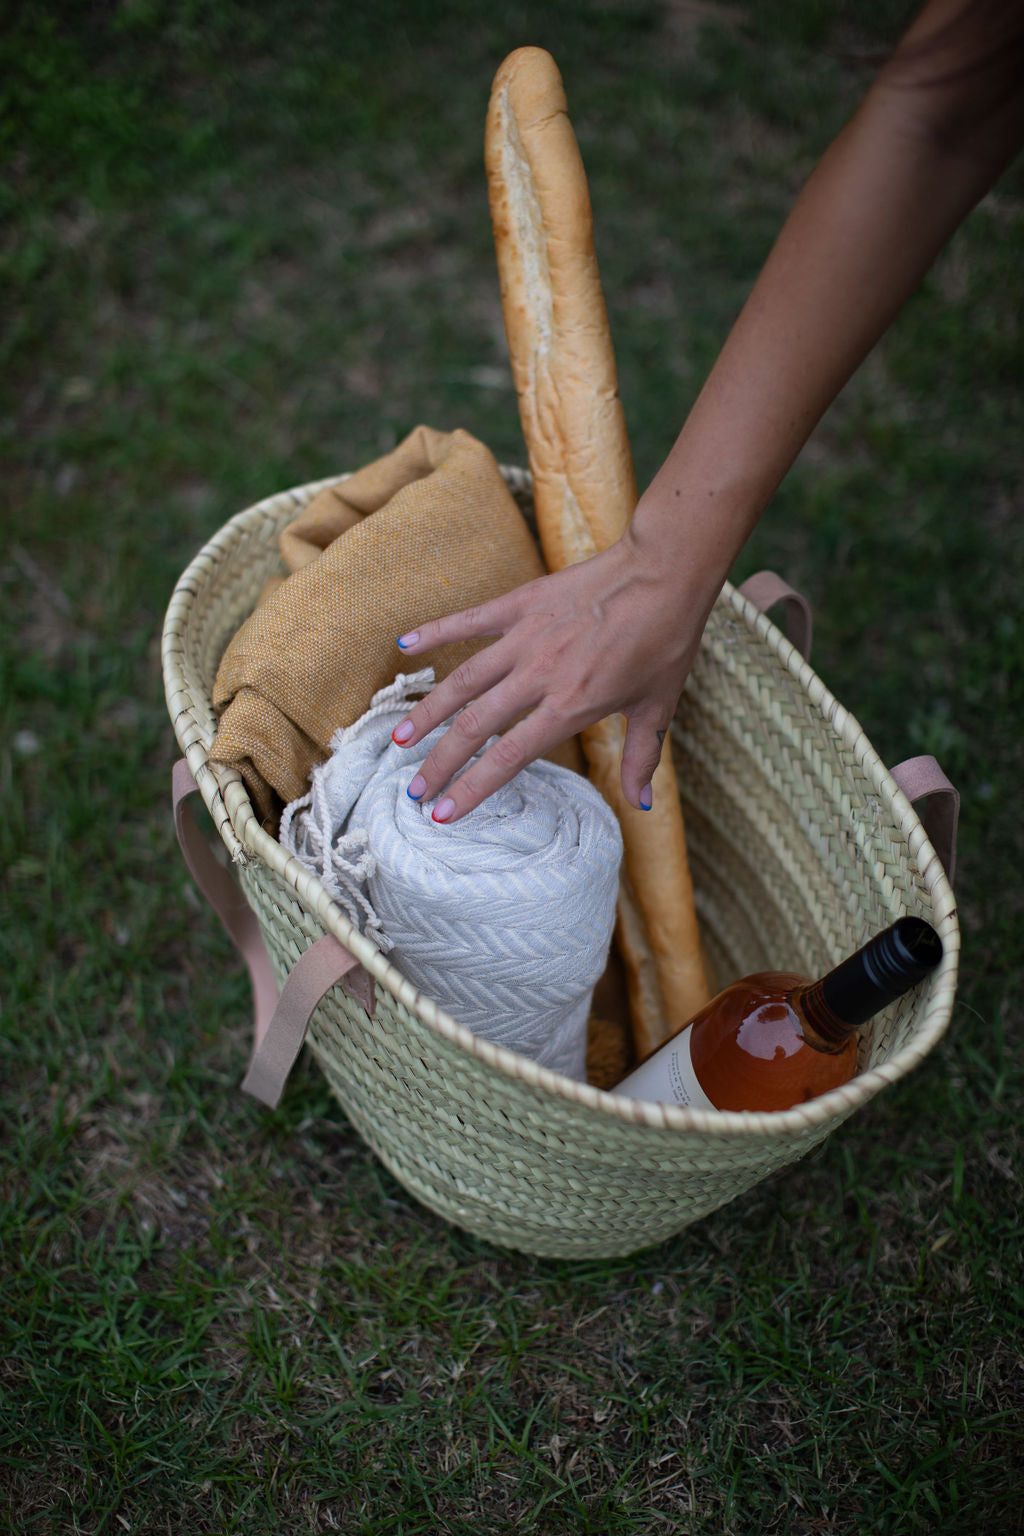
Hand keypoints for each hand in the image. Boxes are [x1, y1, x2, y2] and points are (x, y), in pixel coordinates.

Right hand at [388, 528, 713, 821]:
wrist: (665, 573)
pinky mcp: (522, 603)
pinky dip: (435, 631)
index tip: (444, 813)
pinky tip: (403, 644)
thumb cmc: (666, 641)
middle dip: (440, 762)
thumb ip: (643, 758)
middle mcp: (540, 675)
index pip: (508, 757)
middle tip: (415, 789)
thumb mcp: (658, 707)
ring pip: (463, 680)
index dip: (472, 788)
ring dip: (429, 712)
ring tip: (402, 738)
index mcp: (571, 705)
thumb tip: (642, 803)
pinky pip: (469, 621)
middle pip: (474, 726)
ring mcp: (526, 637)